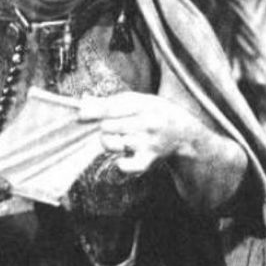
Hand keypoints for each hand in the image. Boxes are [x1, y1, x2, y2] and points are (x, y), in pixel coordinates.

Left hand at [79, 92, 204, 174]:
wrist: (184, 135)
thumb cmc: (155, 114)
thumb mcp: (140, 101)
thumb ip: (112, 101)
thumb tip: (84, 101)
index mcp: (146, 104)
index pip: (113, 108)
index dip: (93, 111)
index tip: (80, 114)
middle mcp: (148, 123)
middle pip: (107, 126)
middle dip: (104, 126)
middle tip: (114, 126)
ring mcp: (147, 143)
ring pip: (111, 143)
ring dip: (110, 141)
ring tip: (122, 138)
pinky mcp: (147, 161)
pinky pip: (122, 165)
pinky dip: (120, 162)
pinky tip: (126, 156)